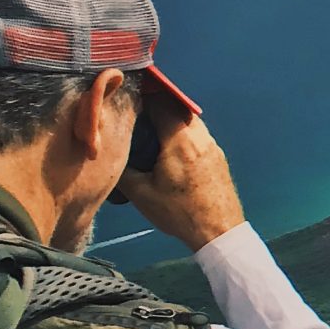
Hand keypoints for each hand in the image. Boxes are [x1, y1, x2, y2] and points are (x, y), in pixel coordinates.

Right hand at [124, 107, 246, 251]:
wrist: (219, 230)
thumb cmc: (179, 212)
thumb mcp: (141, 194)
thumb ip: (123, 170)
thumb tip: (110, 156)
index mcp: (180, 139)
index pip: (161, 102)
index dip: (143, 98)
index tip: (128, 103)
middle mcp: (200, 136)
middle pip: (176, 109)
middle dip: (155, 110)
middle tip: (136, 122)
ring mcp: (213, 145)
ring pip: (188, 122)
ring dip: (169, 124)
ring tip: (150, 139)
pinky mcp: (218, 156)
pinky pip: (197, 136)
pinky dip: (182, 136)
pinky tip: (168, 153)